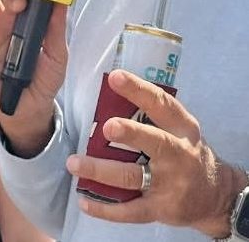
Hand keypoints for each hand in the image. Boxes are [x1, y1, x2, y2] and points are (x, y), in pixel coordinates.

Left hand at [67, 70, 245, 237]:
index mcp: (182, 127)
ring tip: (74, 163)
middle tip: (106, 128)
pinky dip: (105, 209)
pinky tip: (84, 201)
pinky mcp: (160, 209)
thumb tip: (109, 91)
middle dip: (130, 134)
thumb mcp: (179, 128)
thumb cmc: (185, 151)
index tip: (114, 77)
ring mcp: (169, 184)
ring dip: (100, 170)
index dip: (138, 90)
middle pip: (153, 142)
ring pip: (132, 177)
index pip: (160, 104)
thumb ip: (152, 113)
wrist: (215, 196)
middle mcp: (178, 153)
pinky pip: (129, 211)